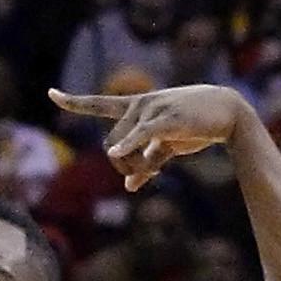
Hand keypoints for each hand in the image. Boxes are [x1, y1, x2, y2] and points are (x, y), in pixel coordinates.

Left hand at [48, 84, 256, 190]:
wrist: (228, 113)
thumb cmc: (196, 126)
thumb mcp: (167, 147)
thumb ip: (146, 164)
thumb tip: (129, 187)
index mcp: (136, 108)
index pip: (99, 104)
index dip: (74, 102)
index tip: (51, 93)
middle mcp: (139, 105)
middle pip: (110, 144)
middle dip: (121, 166)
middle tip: (145, 173)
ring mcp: (151, 110)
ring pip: (123, 148)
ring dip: (133, 167)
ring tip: (158, 168)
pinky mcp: (165, 120)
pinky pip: (140, 136)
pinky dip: (128, 146)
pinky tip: (117, 153)